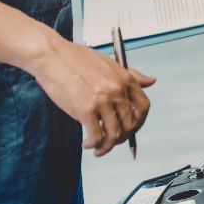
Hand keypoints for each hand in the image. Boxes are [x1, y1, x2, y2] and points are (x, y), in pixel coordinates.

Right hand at [26, 34, 155, 155]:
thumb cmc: (75, 58)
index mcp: (125, 78)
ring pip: (115, 134)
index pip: (143, 107)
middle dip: (122, 138)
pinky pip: (96, 136)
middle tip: (111, 142)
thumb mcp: (108, 62)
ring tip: (98, 148)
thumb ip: (131, 74)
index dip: (139, 122)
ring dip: (107, 146)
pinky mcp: (85, 109)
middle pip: (130, 124)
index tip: (130, 129)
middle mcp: (117, 90)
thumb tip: (152, 81)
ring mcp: (102, 100)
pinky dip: (93, 144)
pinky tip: (86, 143)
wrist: (51, 55)